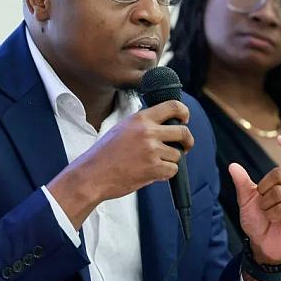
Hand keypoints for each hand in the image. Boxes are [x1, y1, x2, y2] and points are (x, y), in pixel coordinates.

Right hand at [48, 100, 193, 226]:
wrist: (93, 175)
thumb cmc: (104, 155)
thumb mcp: (122, 129)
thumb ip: (142, 125)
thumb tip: (163, 127)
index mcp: (140, 119)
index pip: (172, 106)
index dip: (184, 112)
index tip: (185, 120)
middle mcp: (148, 132)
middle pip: (182, 132)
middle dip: (187, 141)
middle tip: (184, 147)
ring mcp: (152, 150)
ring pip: (177, 155)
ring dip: (170, 161)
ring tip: (152, 164)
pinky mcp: (154, 168)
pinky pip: (172, 170)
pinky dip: (165, 174)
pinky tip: (151, 173)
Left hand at [229, 135, 280, 263]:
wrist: (262, 242)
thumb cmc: (257, 218)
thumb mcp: (246, 199)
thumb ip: (242, 182)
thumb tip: (233, 166)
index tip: (280, 139)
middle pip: (280, 173)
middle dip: (263, 188)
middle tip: (262, 202)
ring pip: (280, 192)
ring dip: (267, 205)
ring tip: (269, 212)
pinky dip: (272, 215)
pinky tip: (275, 220)